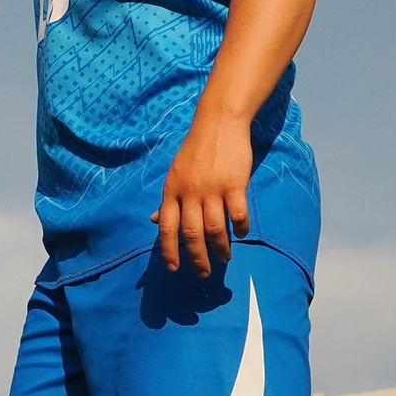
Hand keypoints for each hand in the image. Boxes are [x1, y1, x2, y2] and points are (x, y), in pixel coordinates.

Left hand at [152, 107, 252, 275]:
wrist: (218, 122)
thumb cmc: (195, 150)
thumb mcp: (174, 174)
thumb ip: (167, 200)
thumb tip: (154, 221)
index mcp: (172, 191)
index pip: (167, 227)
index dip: (169, 250)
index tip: (173, 268)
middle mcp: (189, 192)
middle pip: (191, 234)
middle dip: (197, 258)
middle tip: (203, 273)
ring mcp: (212, 189)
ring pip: (215, 228)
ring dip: (220, 248)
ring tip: (224, 258)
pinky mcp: (234, 184)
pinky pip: (238, 214)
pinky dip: (240, 228)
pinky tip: (242, 234)